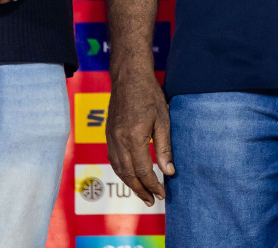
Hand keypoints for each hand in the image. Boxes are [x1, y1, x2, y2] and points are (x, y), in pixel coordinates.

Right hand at [106, 68, 173, 206]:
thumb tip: (169, 171)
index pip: (143, 170)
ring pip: (118, 168)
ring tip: (142, 193)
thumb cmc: (149, 95)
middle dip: (140, 190)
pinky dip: (121, 171)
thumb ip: (164, 147)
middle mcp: (119, 140)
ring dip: (129, 183)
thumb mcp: (163, 120)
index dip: (152, 185)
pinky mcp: (108, 134)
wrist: (128, 76)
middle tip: (151, 201)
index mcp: (134, 138)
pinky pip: (112, 159)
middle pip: (128, 174)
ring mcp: (111, 137)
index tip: (162, 194)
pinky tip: (129, 175)